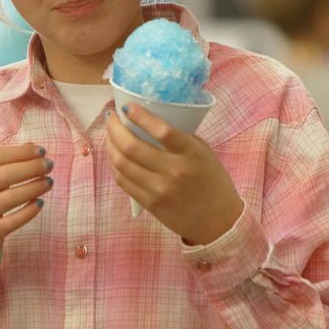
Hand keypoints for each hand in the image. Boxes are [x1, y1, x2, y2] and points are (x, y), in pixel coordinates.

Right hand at [0, 143, 52, 255]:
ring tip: (49, 182)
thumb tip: (32, 146)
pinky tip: (40, 203)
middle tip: (49, 165)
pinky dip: (29, 211)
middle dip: (31, 168)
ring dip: (34, 188)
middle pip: (4, 175)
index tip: (42, 151)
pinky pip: (12, 222)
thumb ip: (6, 161)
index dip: (21, 152)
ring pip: (9, 198)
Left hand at [106, 104, 242, 244]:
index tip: (128, 106)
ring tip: (110, 134)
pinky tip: (115, 155)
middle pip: (132, 147)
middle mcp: (174, 171)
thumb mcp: (204, 153)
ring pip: (122, 163)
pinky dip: (115, 164)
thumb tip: (149, 121)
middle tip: (112, 118)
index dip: (140, 116)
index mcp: (192, 154)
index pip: (162, 131)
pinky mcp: (150, 204)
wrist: (219, 222)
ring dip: (110, 145)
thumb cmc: (213, 181)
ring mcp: (159, 190)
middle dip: (115, 128)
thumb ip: (181, 138)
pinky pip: (123, 181)